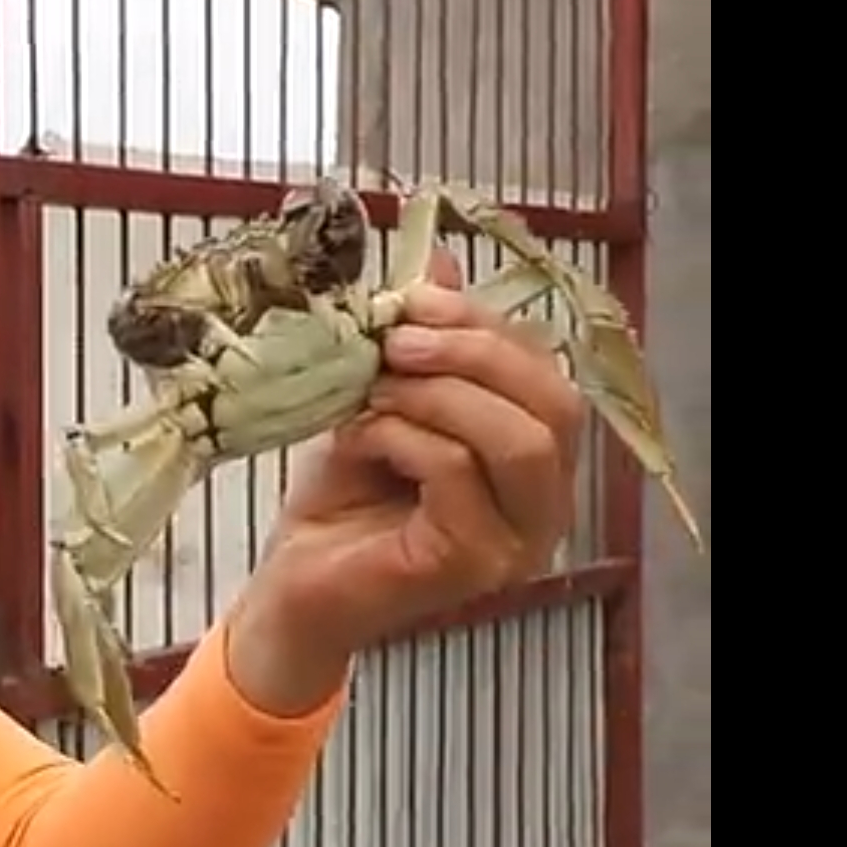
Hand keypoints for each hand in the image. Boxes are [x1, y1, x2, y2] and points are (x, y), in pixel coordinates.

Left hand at [233, 252, 590, 703]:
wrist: (292, 587)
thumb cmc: (341, 502)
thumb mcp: (381, 402)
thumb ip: (419, 343)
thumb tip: (435, 258)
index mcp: (538, 461)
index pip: (548, 374)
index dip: (487, 325)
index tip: (413, 299)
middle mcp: (546, 505)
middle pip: (554, 402)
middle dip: (473, 353)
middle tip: (394, 340)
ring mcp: (517, 542)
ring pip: (516, 439)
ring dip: (438, 395)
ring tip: (374, 388)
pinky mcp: (472, 563)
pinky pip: (458, 474)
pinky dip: (406, 438)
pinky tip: (362, 438)